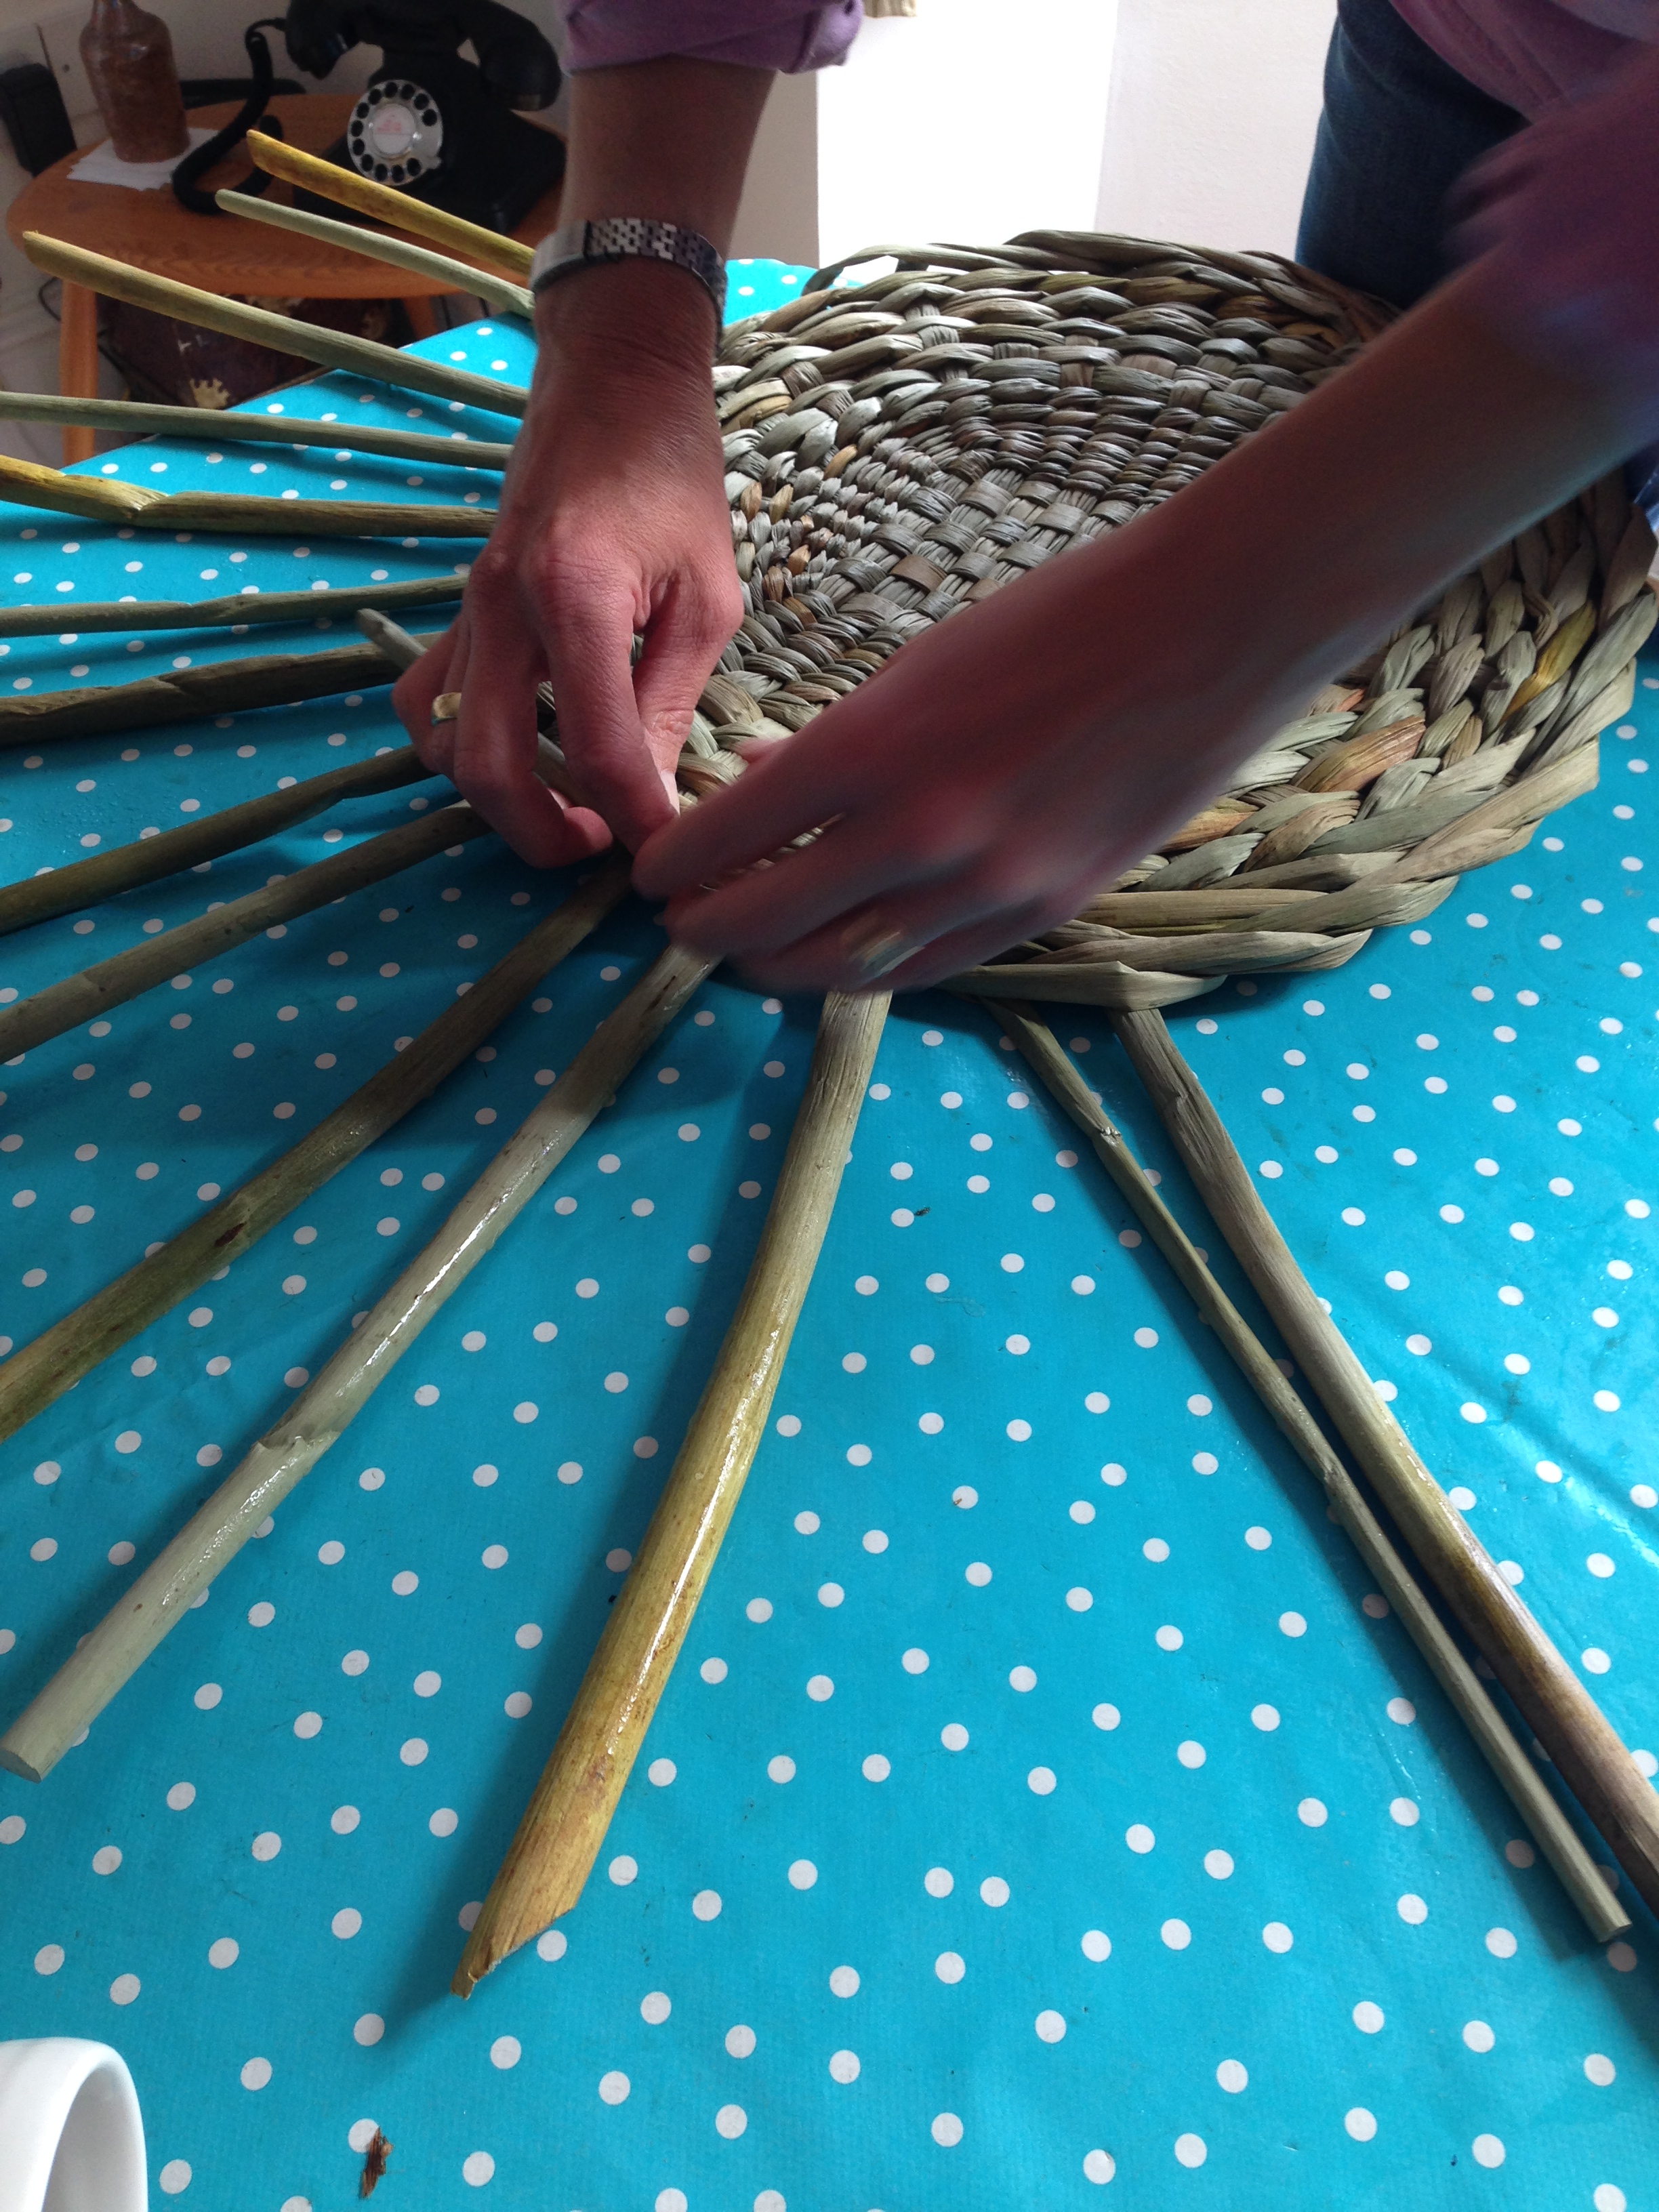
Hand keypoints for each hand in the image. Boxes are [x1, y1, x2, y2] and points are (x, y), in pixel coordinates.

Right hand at [393, 261, 741, 867]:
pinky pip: (426, 697)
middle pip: (487, 767)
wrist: (612, 383)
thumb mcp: (707, 594)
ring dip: (496, 795)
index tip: (666, 850)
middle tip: (601, 844)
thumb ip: (672, 698)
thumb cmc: (673, 476)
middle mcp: (502, 605)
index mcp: (574, 594)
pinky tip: (520, 749)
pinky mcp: (459, 606)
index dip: (632, 817)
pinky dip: (458, 743)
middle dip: (542, 832)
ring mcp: (468, 606)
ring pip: (439, 740)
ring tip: (565, 803)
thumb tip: (655, 796)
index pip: (593, 746)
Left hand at [632, 515, 1313, 992]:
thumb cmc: (1057, 621)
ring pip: (837, 969)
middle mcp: (915, 834)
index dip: (673, 870)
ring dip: (775, 968)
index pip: (725, 841)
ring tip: (749, 957)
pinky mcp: (1040, 914)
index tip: (655, 876)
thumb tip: (765, 793)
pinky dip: (865, 971)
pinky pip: (922, 971)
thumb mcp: (917, 665)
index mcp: (868, 749)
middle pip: (762, 924)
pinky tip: (840, 958)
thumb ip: (834, 745)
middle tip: (682, 927)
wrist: (1206, 632)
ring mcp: (982, 888)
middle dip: (705, 932)